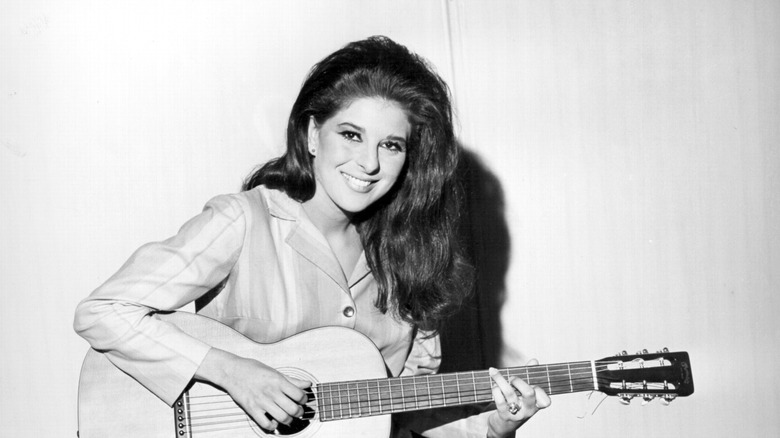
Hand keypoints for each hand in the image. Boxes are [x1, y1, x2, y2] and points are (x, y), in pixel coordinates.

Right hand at [195, 348, 310, 430]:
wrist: (231, 371)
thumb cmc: (252, 369)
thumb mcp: (275, 371)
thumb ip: (292, 380)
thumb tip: (307, 384)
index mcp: (278, 381)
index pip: (299, 395)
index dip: (304, 399)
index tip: (303, 400)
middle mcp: (271, 392)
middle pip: (293, 409)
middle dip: (299, 412)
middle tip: (299, 411)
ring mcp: (261, 402)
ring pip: (282, 418)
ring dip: (289, 420)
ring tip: (288, 417)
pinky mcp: (252, 410)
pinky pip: (266, 424)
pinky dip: (272, 426)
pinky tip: (274, 421)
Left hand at [486, 360, 550, 437]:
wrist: (504, 426)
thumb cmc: (516, 404)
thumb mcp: (524, 393)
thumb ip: (529, 376)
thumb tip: (534, 361)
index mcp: (536, 404)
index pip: (545, 400)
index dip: (540, 390)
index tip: (532, 383)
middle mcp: (528, 410)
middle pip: (529, 392)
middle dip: (518, 380)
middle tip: (512, 378)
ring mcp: (517, 414)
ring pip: (510, 393)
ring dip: (501, 379)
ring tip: (494, 373)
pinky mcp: (504, 416)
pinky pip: (499, 401)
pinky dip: (496, 390)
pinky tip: (494, 386)